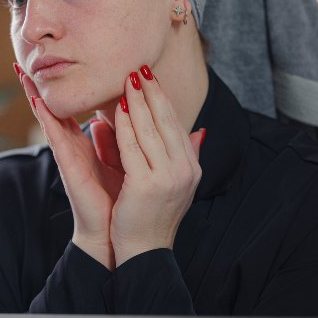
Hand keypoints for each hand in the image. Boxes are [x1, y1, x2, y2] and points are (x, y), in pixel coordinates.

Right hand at [17, 66, 121, 269]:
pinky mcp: (68, 163)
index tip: (54, 63)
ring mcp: (68, 152)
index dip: (64, 86)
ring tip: (20, 71)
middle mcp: (74, 144)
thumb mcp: (129, 158)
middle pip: (55, 107)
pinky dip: (44, 116)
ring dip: (32, 93)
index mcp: (88, 141)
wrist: (119, 232)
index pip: (75, 107)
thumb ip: (124, 136)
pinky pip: (55, 135)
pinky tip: (35, 99)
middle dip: (38, 85)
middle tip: (24, 59)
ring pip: (48, 115)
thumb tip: (123, 111)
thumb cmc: (122, 198)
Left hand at [110, 68, 204, 265]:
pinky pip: (133, 148)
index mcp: (191, 166)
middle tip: (139, 69)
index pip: (176, 123)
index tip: (150, 77)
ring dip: (138, 102)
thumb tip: (199, 131)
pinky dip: (125, 127)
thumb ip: (184, 154)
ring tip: (128, 80)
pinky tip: (118, 110)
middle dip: (152, 92)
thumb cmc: (152, 214)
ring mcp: (168, 177)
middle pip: (166, 121)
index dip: (163, 99)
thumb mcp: (174, 182)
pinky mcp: (147, 185)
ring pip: (150, 130)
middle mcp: (184, 170)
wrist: (143, 249)